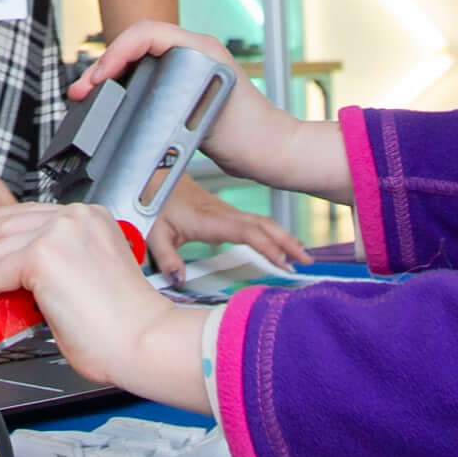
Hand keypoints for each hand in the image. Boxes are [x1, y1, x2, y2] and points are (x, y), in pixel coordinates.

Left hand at [0, 203, 210, 409]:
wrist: (143, 340)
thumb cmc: (124, 326)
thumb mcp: (84, 284)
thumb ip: (51, 274)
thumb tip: (19, 285)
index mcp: (90, 219)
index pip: (27, 218)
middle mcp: (76, 218)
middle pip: (5, 225)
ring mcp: (60, 233)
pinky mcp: (44, 255)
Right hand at [68, 23, 326, 198]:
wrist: (272, 151)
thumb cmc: (250, 135)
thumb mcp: (207, 115)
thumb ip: (173, 104)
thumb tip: (132, 104)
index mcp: (200, 48)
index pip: (147, 34)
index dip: (117, 52)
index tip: (100, 78)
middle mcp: (194, 52)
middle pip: (137, 45)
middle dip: (105, 64)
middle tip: (82, 91)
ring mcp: (189, 68)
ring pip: (139, 60)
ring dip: (112, 74)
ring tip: (89, 95)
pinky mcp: (185, 87)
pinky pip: (147, 76)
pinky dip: (125, 85)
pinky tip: (111, 101)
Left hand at [143, 175, 308, 277]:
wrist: (152, 177)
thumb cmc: (151, 203)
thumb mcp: (152, 232)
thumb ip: (165, 257)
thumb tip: (180, 279)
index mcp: (209, 219)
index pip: (248, 232)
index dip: (268, 246)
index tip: (284, 262)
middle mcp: (223, 213)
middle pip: (264, 225)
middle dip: (287, 242)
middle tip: (306, 261)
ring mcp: (226, 212)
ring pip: (263, 223)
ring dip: (284, 237)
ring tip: (301, 255)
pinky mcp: (225, 213)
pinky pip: (255, 223)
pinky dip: (273, 234)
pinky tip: (279, 245)